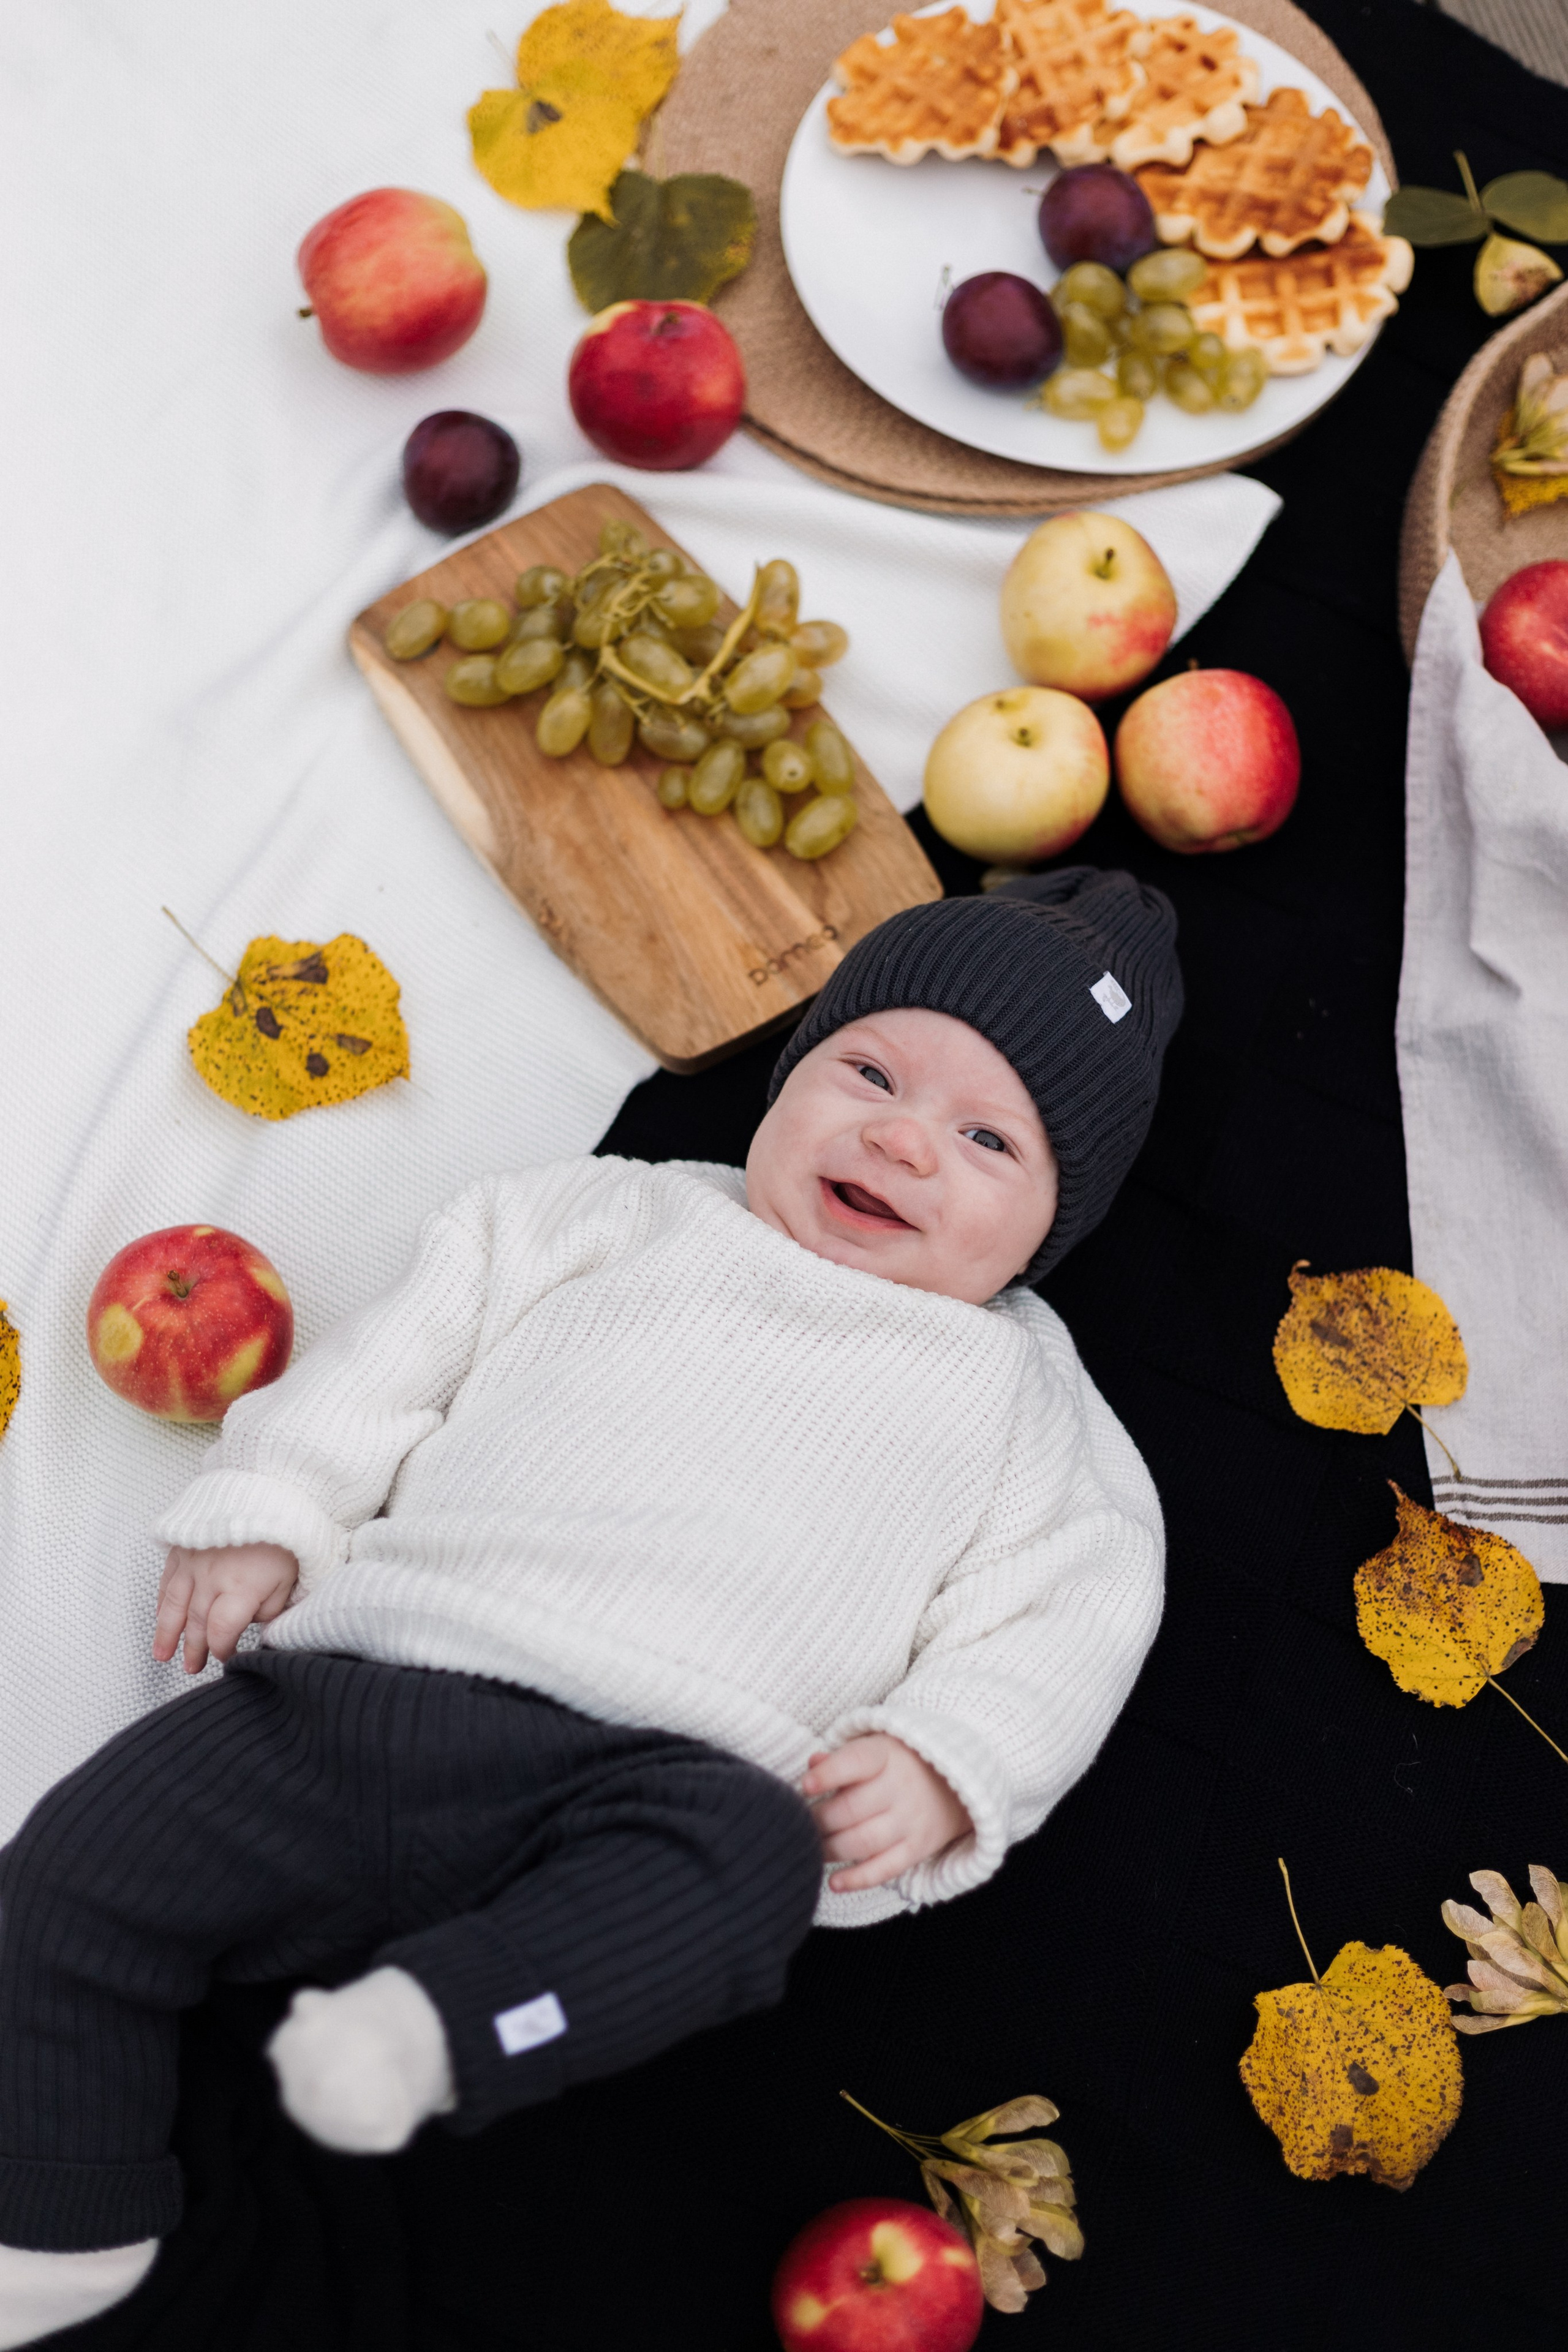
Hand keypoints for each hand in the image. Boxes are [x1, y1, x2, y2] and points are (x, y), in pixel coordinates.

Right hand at [153, 1542, 298, 1673]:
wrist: (267, 1487)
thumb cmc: (285, 1533)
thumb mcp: (291, 1577)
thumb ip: (272, 1609)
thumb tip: (254, 1624)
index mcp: (240, 1588)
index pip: (221, 1631)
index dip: (222, 1649)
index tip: (226, 1656)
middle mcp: (211, 1578)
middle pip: (196, 1623)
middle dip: (193, 1648)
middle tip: (191, 1666)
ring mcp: (193, 1562)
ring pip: (174, 1605)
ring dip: (167, 1633)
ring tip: (161, 1654)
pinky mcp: (183, 1547)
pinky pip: (167, 1580)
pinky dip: (162, 1601)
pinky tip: (161, 1616)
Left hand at [800, 1733, 972, 1893]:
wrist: (952, 1786)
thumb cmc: (896, 1765)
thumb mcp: (873, 1749)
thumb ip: (841, 1757)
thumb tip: (812, 1764)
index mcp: (886, 1755)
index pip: (856, 1761)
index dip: (829, 1774)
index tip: (805, 1786)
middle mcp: (901, 1787)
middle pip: (851, 1809)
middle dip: (818, 1821)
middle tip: (799, 1824)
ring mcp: (911, 1820)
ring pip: (863, 1842)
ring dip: (830, 1849)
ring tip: (812, 1848)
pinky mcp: (918, 1848)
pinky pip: (885, 1869)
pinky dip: (857, 1879)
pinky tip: (834, 1882)